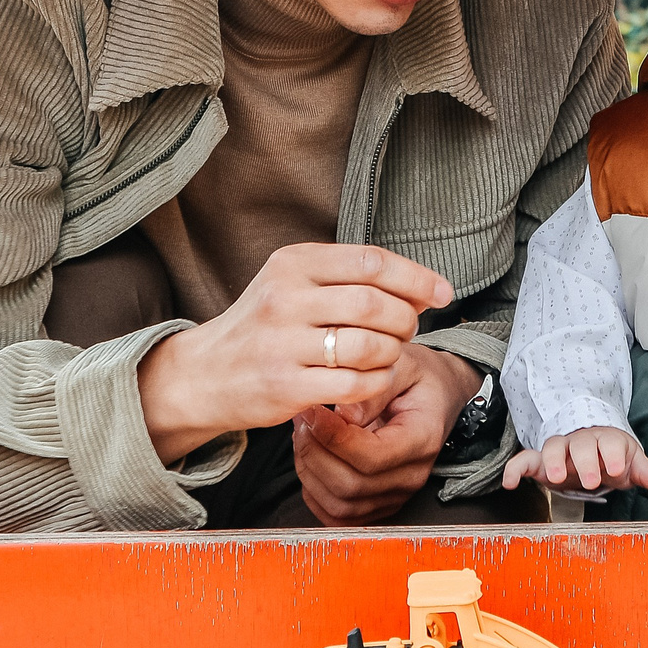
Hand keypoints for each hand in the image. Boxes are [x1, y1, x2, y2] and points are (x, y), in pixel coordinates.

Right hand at [136, 242, 451, 462]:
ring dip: (392, 352)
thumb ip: (350, 279)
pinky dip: (376, 381)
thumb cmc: (264, 326)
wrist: (205, 374)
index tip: (443, 293)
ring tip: (389, 354)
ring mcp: (282, 344)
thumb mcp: (294, 285)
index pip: (370, 261)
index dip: (416, 277)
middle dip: (405, 319)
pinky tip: (373, 378)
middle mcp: (284, 298)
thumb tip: (423, 286)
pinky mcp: (285, 386)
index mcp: (292, 263)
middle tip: (408, 329)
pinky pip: (354, 383)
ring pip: (368, 344)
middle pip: (373, 303)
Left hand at [292, 345, 477, 525]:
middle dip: (315, 453)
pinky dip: (314, 493)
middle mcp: (412, 476)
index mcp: (422, 440)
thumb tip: (342, 417)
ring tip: (304, 437)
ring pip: (340, 505)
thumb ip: (373, 390)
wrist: (437, 397)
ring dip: (310, 472)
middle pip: (351, 486)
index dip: (333, 439)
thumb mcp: (403, 366)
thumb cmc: (419, 380)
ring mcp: (396, 495)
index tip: (313, 412)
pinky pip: (338, 516)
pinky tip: (311, 461)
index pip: (371, 457)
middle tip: (303, 420)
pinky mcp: (379, 505)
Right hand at [501, 426, 647, 495]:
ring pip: (553, 447)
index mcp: (606, 440)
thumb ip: (645, 473)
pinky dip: (515, 469)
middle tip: (592, 480)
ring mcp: (559, 450)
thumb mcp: (631, 465)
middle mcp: (581, 441)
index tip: (617, 470)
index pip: (610, 442)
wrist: (590, 452)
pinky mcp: (540, 462)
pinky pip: (524, 460)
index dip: (613, 454)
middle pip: (581, 444)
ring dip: (552, 461)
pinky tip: (509, 483)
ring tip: (554, 477)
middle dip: (585, 460)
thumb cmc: (613, 458)